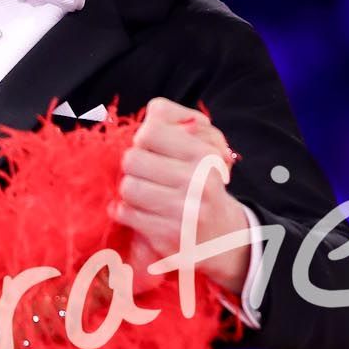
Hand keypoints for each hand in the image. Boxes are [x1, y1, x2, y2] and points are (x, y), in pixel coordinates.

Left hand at [109, 98, 250, 294]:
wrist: (224, 236)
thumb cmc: (203, 184)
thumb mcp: (202, 149)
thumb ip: (177, 124)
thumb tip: (152, 112)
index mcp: (205, 156)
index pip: (151, 130)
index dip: (144, 138)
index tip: (151, 149)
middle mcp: (198, 182)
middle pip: (132, 158)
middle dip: (133, 166)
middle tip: (145, 174)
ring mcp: (184, 211)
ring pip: (127, 187)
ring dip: (128, 191)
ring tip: (142, 194)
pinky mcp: (168, 235)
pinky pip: (125, 213)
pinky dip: (124, 212)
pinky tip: (137, 212)